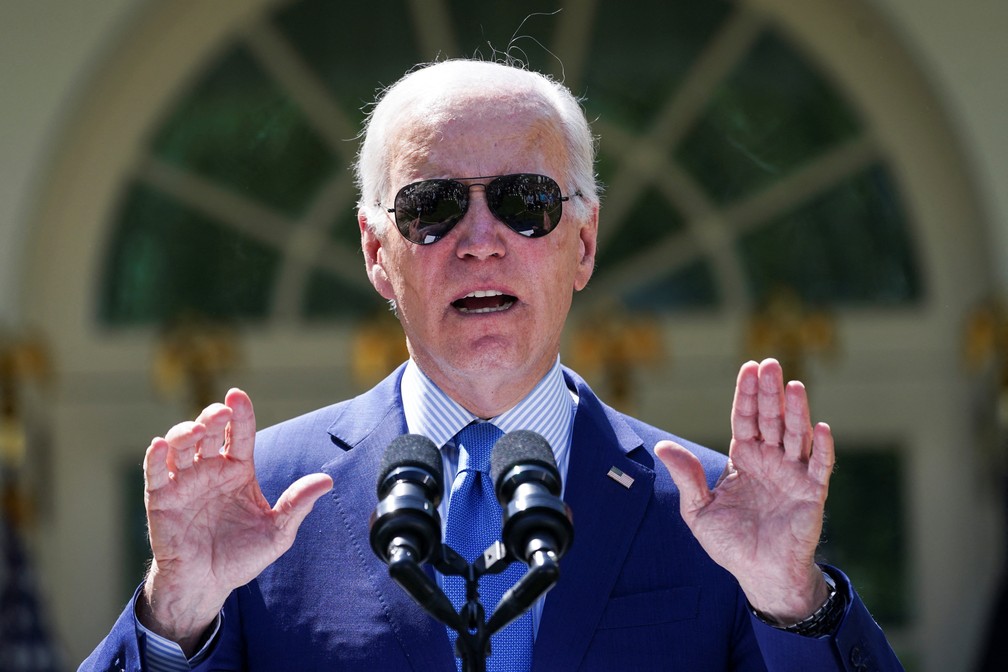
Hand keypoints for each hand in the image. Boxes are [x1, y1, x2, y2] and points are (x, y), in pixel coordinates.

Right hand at [138, 388, 332, 653]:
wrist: (208, 584)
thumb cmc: (242, 556)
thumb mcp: (277, 532)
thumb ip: (297, 504)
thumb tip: (328, 480)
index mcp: (238, 471)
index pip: (241, 434)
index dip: (240, 413)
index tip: (238, 395)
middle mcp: (210, 469)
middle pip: (210, 432)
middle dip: (213, 418)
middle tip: (220, 414)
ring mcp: (184, 482)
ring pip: (180, 445)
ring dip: (185, 432)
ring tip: (196, 433)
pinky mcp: (160, 498)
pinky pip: (155, 472)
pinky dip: (155, 457)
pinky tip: (159, 446)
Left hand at [656, 358, 833, 622]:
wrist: (759, 575)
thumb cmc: (730, 543)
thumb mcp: (698, 510)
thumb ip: (686, 478)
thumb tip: (662, 448)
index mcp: (744, 460)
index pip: (745, 419)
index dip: (746, 395)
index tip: (748, 368)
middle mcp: (770, 461)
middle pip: (771, 419)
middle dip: (769, 392)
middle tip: (769, 364)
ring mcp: (793, 475)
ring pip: (796, 435)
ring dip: (796, 411)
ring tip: (794, 385)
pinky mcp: (813, 494)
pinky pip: (820, 467)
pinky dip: (824, 448)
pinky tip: (822, 428)